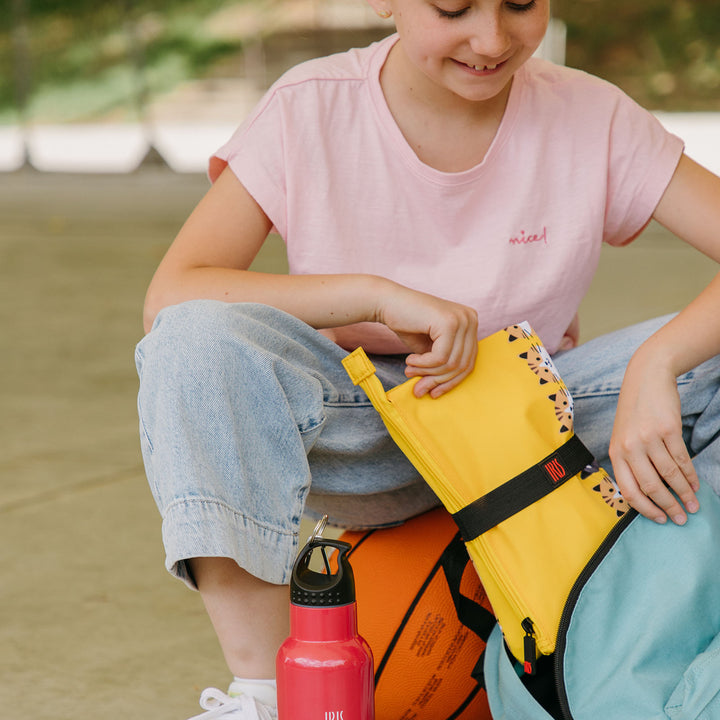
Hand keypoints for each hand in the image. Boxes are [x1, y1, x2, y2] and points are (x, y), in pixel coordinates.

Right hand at [374, 282, 478, 397]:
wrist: (387, 302)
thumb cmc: (407, 324)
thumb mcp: (430, 349)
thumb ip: (441, 366)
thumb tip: (439, 392)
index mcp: (470, 323)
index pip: (469, 361)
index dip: (450, 382)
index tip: (433, 393)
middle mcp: (471, 319)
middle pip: (463, 364)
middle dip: (439, 381)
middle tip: (418, 389)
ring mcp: (462, 319)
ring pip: (451, 364)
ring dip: (428, 373)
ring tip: (410, 371)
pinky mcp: (449, 323)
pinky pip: (440, 358)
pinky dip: (423, 364)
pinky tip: (410, 360)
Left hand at [609, 352, 699, 524]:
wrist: (645, 379)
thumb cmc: (633, 412)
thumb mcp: (621, 436)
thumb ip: (629, 461)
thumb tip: (646, 493)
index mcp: (615, 452)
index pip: (628, 490)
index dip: (645, 509)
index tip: (659, 519)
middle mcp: (629, 447)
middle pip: (651, 486)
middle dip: (668, 506)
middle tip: (681, 519)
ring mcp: (648, 438)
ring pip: (669, 475)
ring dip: (684, 493)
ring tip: (693, 505)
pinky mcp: (667, 429)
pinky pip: (681, 459)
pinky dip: (689, 475)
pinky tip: (694, 485)